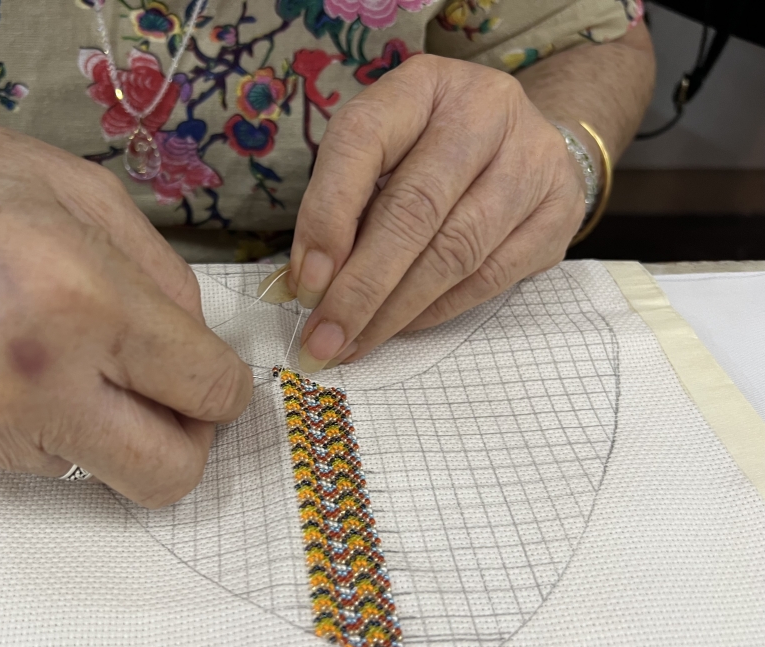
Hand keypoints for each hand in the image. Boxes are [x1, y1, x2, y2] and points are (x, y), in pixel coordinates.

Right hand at [0, 93, 251, 506]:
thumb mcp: (79, 189)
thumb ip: (162, 273)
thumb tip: (200, 343)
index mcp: (80, 300)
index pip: (205, 389)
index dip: (229, 386)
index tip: (219, 375)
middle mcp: (39, 382)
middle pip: (169, 473)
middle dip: (194, 439)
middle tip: (182, 396)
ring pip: (112, 472)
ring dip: (124, 428)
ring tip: (85, 359)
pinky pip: (56, 462)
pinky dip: (69, 427)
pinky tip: (34, 367)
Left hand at [286, 54, 586, 370]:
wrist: (521, 144)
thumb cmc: (427, 151)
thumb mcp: (380, 152)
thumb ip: (343, 204)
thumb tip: (308, 284)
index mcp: (423, 85)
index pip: (363, 141)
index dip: (328, 216)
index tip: (305, 283)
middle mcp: (484, 110)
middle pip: (413, 209)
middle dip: (359, 287)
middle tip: (324, 338)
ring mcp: (532, 159)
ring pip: (453, 252)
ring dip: (393, 311)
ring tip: (353, 343)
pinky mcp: (559, 211)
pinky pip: (488, 278)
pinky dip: (435, 311)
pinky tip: (400, 327)